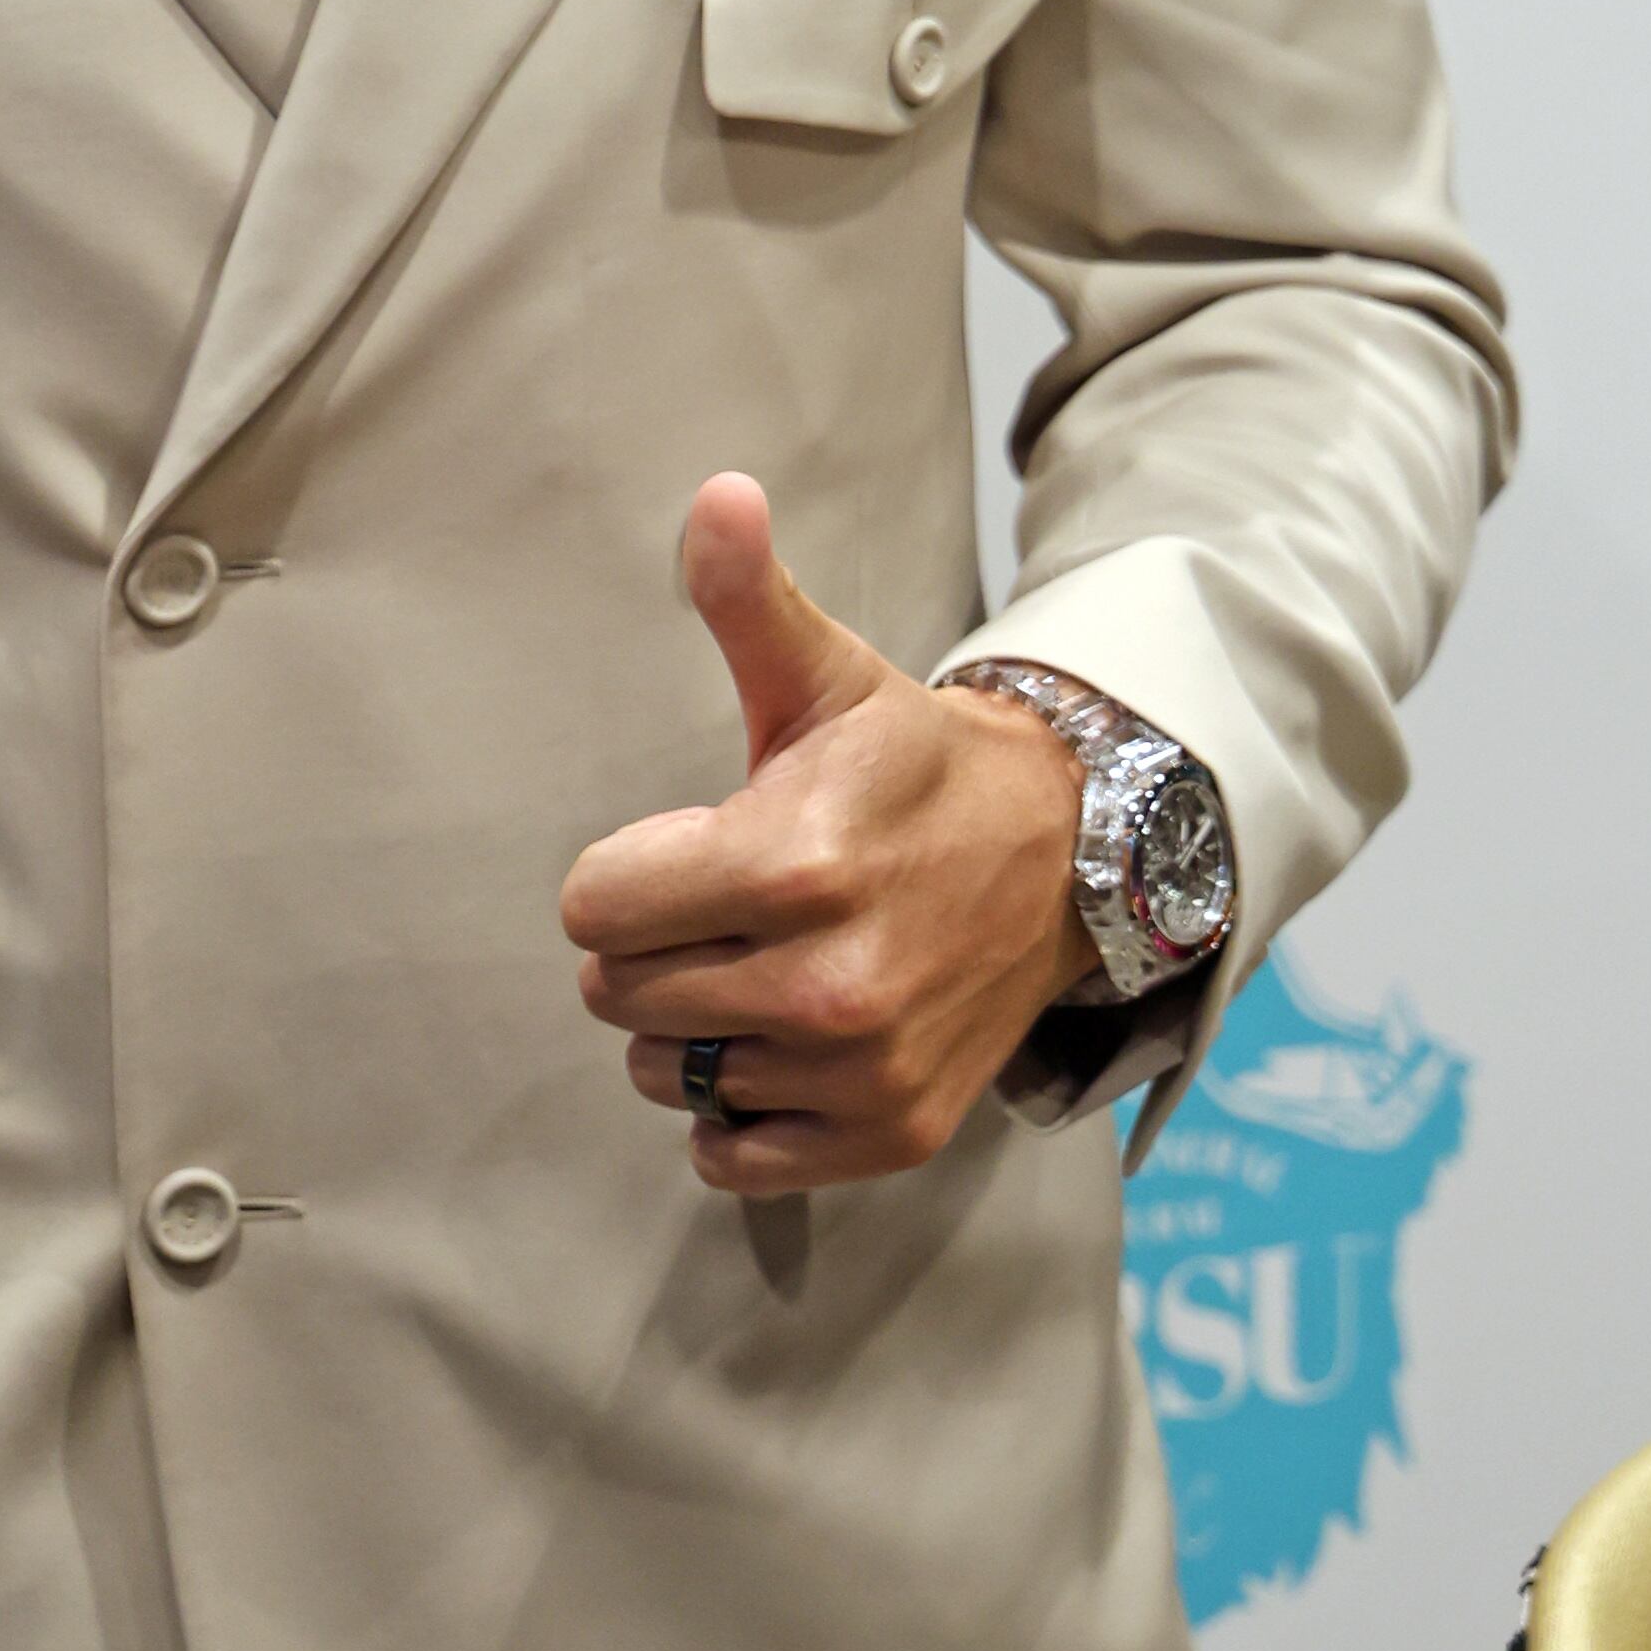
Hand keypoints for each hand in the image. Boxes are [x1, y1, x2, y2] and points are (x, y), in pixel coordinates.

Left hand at [559, 475, 1095, 1187]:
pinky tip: (786, 1043)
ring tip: (764, 966)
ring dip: (694, 1028)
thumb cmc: (911, 766)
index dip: (625, 875)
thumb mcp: (826, 676)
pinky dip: (741, 1111)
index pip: (592, 911)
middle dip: (653, 946)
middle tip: (731, 907)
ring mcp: (859, 1067)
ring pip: (669, 1074)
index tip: (690, 847)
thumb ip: (747, 596)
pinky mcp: (887, 1133)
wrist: (1059, 858)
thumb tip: (717, 493)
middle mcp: (825, 981)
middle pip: (618, 996)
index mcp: (790, 862)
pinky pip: (731, 1157)